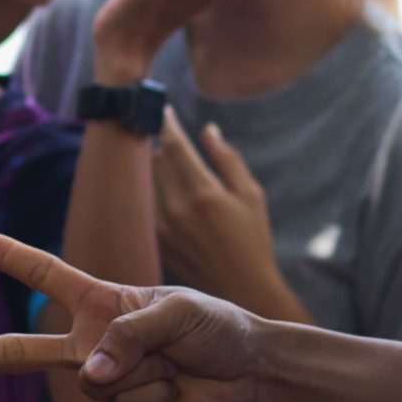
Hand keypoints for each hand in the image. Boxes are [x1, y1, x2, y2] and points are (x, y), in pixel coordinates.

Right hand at [0, 231, 269, 401]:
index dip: (4, 255)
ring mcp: (106, 383)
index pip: (42, 274)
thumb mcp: (175, 311)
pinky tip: (176, 393)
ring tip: (175, 366)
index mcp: (99, 303)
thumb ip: (127, 336)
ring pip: (100, 383)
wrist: (250, 375)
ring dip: (146, 373)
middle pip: (20, 351)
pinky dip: (156, 400)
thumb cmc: (216, 327)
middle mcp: (92, 343)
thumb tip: (91, 376)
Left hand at [154, 108, 282, 305]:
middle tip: (172, 142)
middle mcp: (177, 209)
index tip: (162, 109)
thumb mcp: (251, 196)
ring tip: (174, 171)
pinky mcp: (157, 241)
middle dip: (163, 148)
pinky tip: (170, 197)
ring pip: (148, 183)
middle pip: (156, 162)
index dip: (166, 123)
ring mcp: (163, 227)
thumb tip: (208, 130)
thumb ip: (227, 159)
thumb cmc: (253, 242)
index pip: (173, 146)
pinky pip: (148, 206)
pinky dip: (155, 194)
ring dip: (157, 171)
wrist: (242, 291)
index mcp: (204, 193)